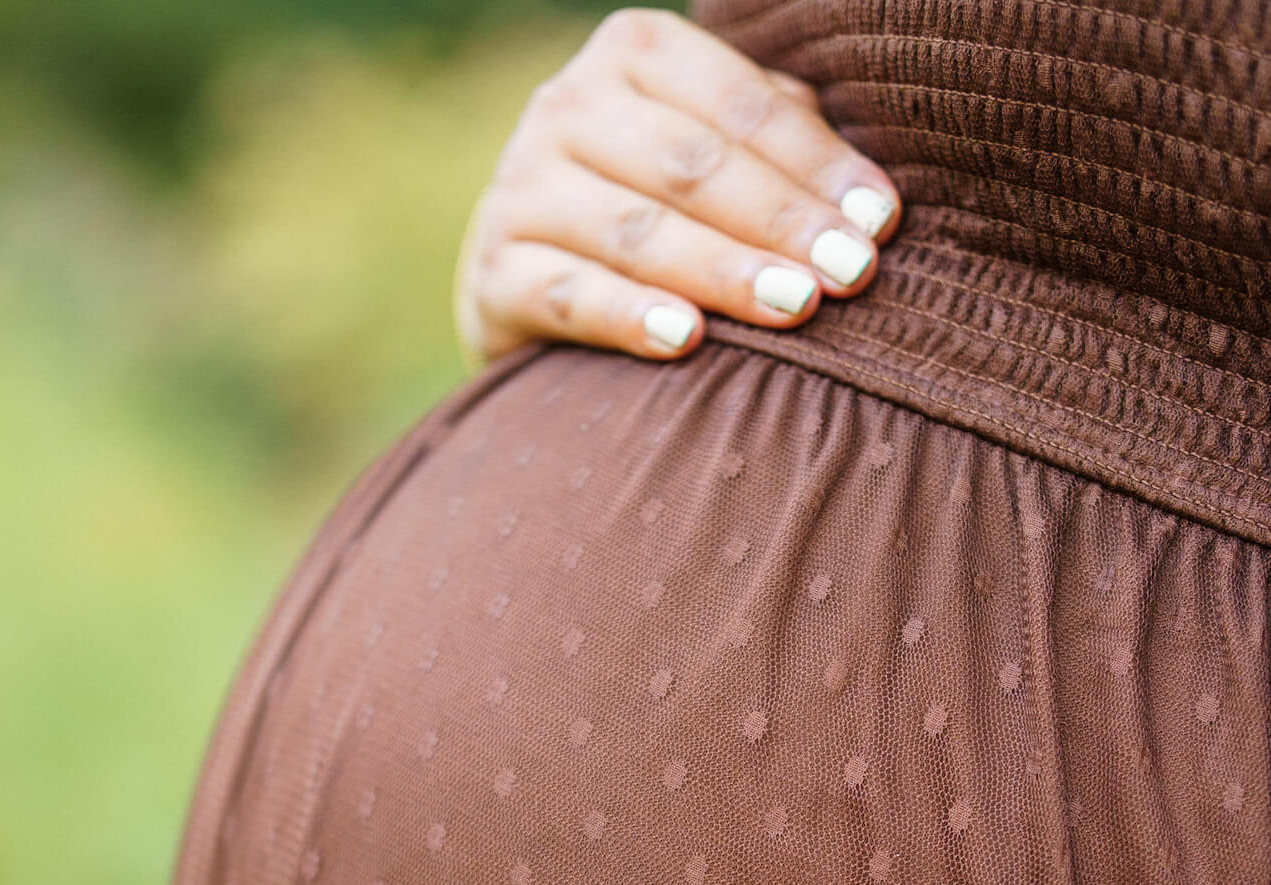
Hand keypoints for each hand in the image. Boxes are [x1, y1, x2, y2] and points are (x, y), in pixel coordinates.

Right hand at [455, 7, 899, 365]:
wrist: (530, 279)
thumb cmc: (659, 208)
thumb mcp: (714, 151)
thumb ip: (776, 140)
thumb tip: (865, 191)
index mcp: (632, 54)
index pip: (738, 106)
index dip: (814, 163)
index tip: (881, 221)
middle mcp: (566, 105)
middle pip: (691, 167)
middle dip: (780, 221)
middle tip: (852, 273)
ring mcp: (520, 188)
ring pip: (636, 232)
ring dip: (722, 271)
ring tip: (795, 306)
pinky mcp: (493, 273)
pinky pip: (571, 295)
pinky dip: (630, 317)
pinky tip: (688, 340)